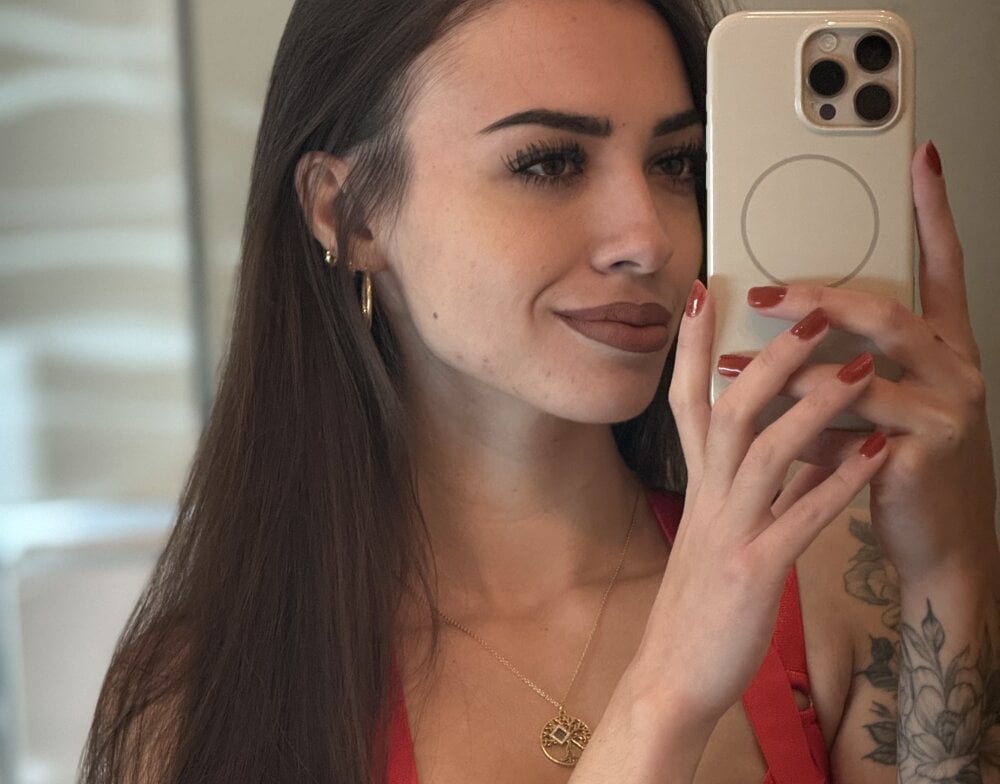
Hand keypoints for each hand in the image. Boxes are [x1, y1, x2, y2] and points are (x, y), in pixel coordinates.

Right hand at [627, 283, 888, 724]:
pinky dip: (838, 481)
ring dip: (813, 404)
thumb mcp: (713, 535)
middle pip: (731, 408)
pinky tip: (875, 453)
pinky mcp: (756, 570)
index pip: (686, 400)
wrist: (671, 676)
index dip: (692, 345)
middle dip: (771, 356)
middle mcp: (708, 497)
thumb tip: (784, 453)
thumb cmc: (696, 604)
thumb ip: (745, 490)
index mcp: (698, 486)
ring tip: (857, 365)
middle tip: (812, 308)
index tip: (704, 290)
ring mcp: (730, 531)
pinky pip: (801, 516)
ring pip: (767, 450)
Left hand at [742, 142, 996, 587]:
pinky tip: (769, 427)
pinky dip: (802, 422)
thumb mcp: (870, 406)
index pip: (942, 266)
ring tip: (730, 368)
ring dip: (788, 369)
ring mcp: (948, 407)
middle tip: (764, 294)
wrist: (938, 540)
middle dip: (819, 300)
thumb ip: (836, 369)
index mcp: (942, 346)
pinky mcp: (926, 450)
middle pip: (887, 312)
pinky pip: (851, 423)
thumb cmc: (898, 464)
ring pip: (861, 368)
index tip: (921, 160)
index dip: (934, 212)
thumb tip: (771, 334)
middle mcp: (955, 367)